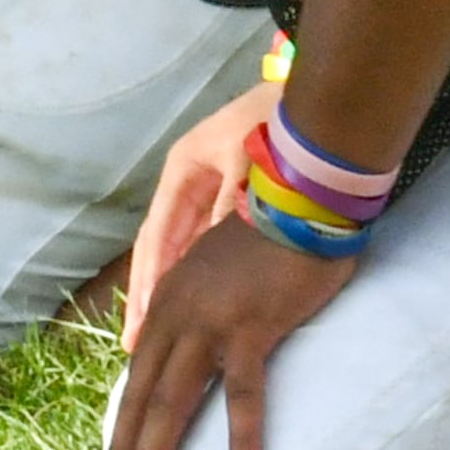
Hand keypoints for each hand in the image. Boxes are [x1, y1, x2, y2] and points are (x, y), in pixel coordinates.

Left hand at [96, 189, 347, 449]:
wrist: (301, 195)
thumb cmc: (271, 232)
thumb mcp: (218, 267)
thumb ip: (199, 301)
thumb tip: (192, 340)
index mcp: (169, 301)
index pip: (138, 374)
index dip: (123, 422)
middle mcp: (178, 315)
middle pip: (141, 397)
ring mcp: (210, 324)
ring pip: (171, 403)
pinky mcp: (251, 329)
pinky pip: (243, 395)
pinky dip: (242, 439)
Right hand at [120, 79, 272, 336]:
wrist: (317, 107)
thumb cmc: (275, 124)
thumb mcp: (248, 161)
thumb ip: (230, 206)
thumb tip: (213, 255)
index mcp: (182, 171)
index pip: (156, 233)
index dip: (147, 278)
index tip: (141, 317)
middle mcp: (188, 187)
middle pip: (159, 248)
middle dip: (146, 294)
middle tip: (133, 342)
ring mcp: (208, 196)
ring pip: (181, 252)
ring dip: (169, 291)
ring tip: (153, 336)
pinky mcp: (232, 206)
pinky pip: (207, 247)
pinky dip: (197, 278)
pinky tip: (195, 308)